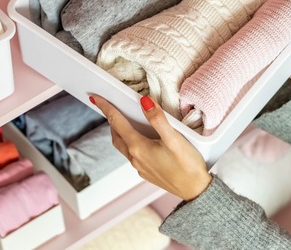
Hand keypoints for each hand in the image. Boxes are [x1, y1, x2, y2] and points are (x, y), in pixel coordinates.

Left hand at [90, 94, 212, 200]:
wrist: (195, 191)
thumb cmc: (187, 165)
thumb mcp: (174, 138)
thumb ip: (158, 119)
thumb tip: (143, 101)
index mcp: (138, 147)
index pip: (117, 123)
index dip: (106, 108)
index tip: (95, 98)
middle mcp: (135, 158)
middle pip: (116, 135)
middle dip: (111, 120)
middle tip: (110, 108)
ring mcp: (140, 167)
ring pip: (123, 146)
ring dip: (120, 133)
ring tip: (124, 121)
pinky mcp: (147, 173)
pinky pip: (133, 155)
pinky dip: (130, 143)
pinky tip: (142, 140)